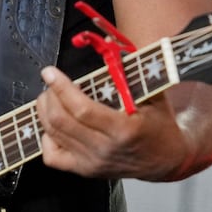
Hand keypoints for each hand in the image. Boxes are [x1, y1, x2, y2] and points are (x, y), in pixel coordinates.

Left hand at [34, 65, 191, 181]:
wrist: (166, 159)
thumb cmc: (159, 123)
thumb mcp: (152, 93)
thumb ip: (129, 68)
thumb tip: (106, 40)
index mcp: (123, 130)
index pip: (81, 109)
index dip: (61, 88)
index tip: (50, 72)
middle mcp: (104, 150)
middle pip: (61, 121)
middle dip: (49, 96)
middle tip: (51, 83)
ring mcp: (92, 163)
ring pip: (53, 134)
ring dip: (45, 111)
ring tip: (49, 97)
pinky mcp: (85, 171)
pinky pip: (52, 156)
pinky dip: (47, 137)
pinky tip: (54, 124)